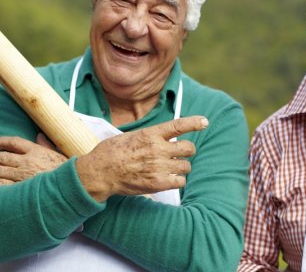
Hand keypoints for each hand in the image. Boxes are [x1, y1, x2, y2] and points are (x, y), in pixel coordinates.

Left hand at [0, 133, 67, 186]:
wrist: (75, 185)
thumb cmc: (69, 170)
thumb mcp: (59, 153)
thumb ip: (47, 144)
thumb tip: (39, 135)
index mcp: (36, 151)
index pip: (14, 142)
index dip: (3, 142)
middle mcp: (27, 161)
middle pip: (3, 157)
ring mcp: (23, 175)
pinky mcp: (21, 189)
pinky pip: (1, 185)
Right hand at [75, 116, 208, 201]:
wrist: (99, 172)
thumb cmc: (112, 152)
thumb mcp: (132, 135)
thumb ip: (151, 136)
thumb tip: (165, 136)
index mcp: (151, 134)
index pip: (179, 125)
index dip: (194, 123)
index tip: (205, 122)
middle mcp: (158, 149)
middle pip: (189, 148)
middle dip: (187, 151)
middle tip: (179, 154)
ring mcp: (159, 166)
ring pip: (187, 166)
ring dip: (182, 167)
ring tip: (171, 168)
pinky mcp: (158, 183)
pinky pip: (180, 182)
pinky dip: (177, 181)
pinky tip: (169, 179)